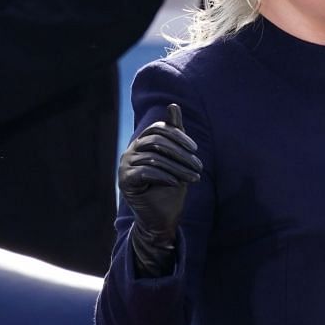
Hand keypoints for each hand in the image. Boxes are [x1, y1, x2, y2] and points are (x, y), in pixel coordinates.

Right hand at [118, 102, 201, 275]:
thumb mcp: (177, 159)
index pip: (159, 130)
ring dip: (178, 167)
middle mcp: (130, 151)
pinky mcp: (125, 181)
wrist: (161, 218)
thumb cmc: (171, 187)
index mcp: (142, 143)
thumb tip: (173, 105)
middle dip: (181, 153)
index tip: (195, 149)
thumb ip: (176, 134)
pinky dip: (164, 176)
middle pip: (156, 141)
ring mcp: (125, 166)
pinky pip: (146, 172)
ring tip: (194, 177)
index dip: (178, 136)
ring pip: (154, 158)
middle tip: (198, 166)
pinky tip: (177, 183)